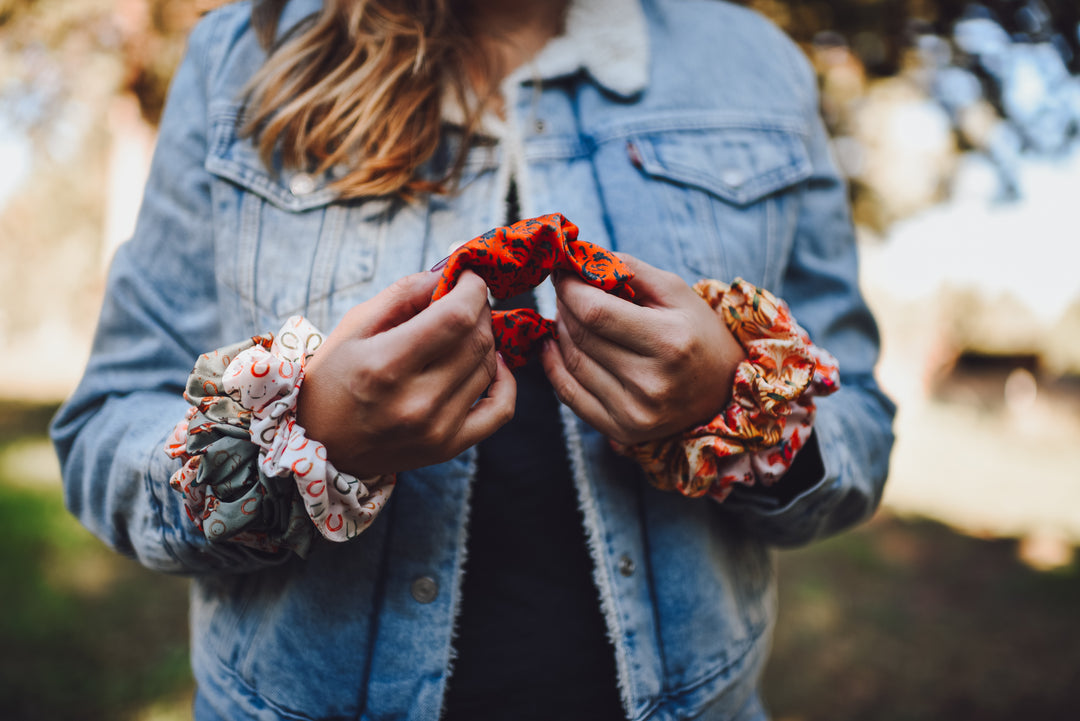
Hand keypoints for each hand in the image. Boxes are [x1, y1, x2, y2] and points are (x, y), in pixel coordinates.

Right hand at [296, 270, 515, 475]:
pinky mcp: (449, 447)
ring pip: (489, 366)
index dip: (472, 289)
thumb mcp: (354, 326)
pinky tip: (491, 363)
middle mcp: (415, 402)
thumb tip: (450, 271)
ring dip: (485, 339)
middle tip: (466, 300)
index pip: (456, 317)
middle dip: (479, 309)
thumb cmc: (333, 378)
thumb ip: (403, 294)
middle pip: (477, 340)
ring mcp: (436, 429)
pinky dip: (505, 380)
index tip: (469, 277)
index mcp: (384, 365)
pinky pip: (501, 410)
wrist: (321, 445)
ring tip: (465, 331)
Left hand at [540, 254, 742, 445]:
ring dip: (561, 333)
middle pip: (581, 336)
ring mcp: (634, 413)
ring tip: (567, 315)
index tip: (563, 272)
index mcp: (669, 342)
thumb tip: (580, 257)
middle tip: (566, 291)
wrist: (723, 392)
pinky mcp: (621, 431)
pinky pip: (570, 396)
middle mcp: (651, 383)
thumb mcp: (675, 291)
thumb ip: (629, 268)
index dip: (570, 289)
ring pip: (572, 363)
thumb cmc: (698, 333)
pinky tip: (554, 345)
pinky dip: (554, 367)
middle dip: (566, 307)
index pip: (596, 312)